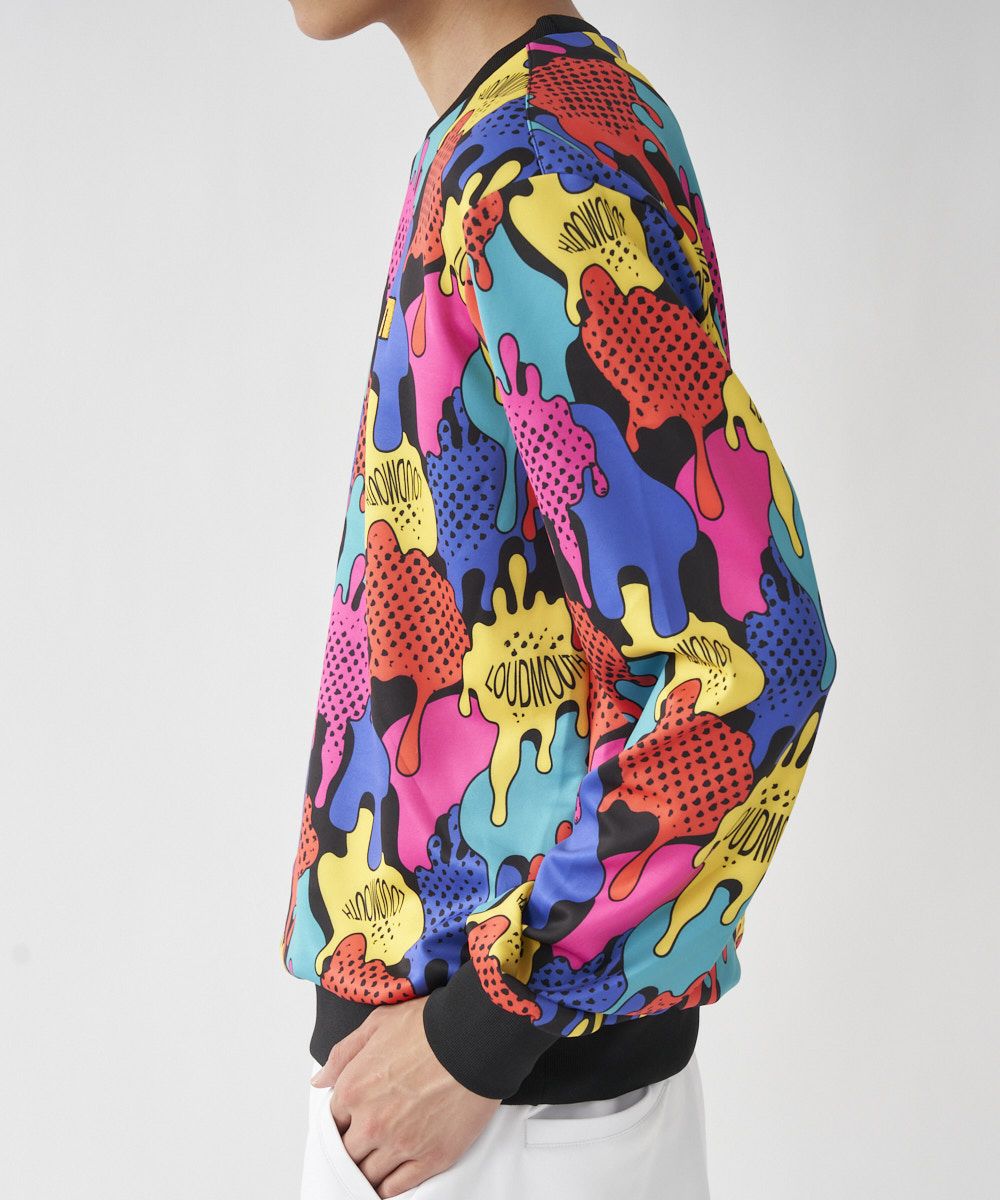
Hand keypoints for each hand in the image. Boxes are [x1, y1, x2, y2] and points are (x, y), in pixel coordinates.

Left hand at [310, 994, 500, 1197]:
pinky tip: (390, 1180)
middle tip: (368, 1139)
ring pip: (369, 1175)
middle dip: (355, 1147)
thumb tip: (319, 1081)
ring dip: (369, 1170)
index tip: (355, 1118)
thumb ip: (343, 1054)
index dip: (344, 1120)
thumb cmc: (429, 1026)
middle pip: (348, 1153)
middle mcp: (371, 1123)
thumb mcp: (377, 1024)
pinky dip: (389, 1188)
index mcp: (353, 1090)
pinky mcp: (430, 1158)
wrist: (474, 1039)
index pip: (332, 1122)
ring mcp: (400, 1144)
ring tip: (378, 1161)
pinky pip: (397, 1187)